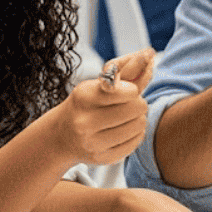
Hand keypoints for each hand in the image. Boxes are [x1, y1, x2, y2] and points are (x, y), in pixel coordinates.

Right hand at [52, 48, 157, 166]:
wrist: (62, 136)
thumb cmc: (86, 104)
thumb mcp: (98, 83)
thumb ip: (125, 69)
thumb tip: (149, 53)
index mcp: (84, 97)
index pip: (128, 91)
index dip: (132, 90)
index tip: (125, 91)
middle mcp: (85, 122)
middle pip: (137, 108)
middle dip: (138, 104)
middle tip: (128, 105)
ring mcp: (93, 143)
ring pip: (139, 125)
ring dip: (138, 119)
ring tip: (126, 117)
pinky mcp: (102, 158)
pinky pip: (136, 142)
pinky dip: (135, 134)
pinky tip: (123, 130)